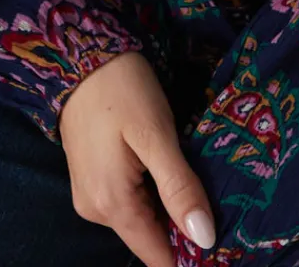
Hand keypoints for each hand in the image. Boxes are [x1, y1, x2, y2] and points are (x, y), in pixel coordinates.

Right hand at [58, 50, 215, 266]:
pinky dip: (149, 191)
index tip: (219, 234)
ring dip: (165, 206)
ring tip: (186, 172)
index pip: (158, 257)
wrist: (78, 52)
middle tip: (207, 191)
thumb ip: (179, 188)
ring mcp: (88, 195)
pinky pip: (126, 201)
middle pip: (150, 238)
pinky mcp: (88, 179)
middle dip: (180, 225)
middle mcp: (95, 211)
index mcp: (112, 205)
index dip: (191, 251)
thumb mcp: (157, 134)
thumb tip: (204, 239)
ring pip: (140, 219)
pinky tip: (161, 165)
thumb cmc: (121, 88)